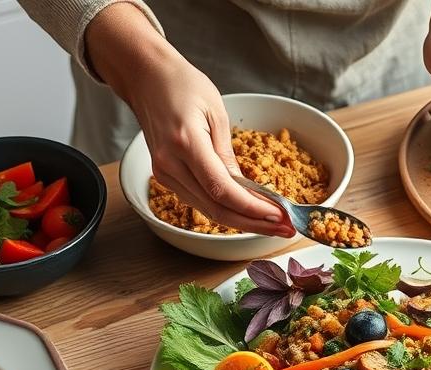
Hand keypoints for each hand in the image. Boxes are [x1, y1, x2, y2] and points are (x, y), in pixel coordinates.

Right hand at [85, 4, 291, 235]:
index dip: (252, 208)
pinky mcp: (164, 177)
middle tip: (284, 229)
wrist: (146, 78)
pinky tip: (248, 211)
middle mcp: (170, 164)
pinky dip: (225, 209)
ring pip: (207, 211)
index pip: (222, 190)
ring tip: (273, 224)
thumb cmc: (182, 85)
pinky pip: (198, 201)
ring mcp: (164, 174)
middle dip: (254, 223)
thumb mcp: (216, 113)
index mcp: (186, 143)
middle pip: (216, 209)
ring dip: (243, 221)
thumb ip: (228, 155)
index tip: (278, 216)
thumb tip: (245, 189)